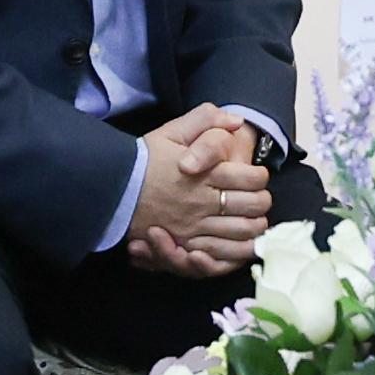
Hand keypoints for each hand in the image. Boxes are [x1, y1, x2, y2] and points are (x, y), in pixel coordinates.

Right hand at [132, 114, 274, 273]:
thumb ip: (205, 120)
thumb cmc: (144, 159)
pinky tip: (242, 245)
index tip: (258, 177)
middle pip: (252, 207)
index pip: (251, 179)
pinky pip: (220, 255)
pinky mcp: (183, 244)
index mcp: (205, 173)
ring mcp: (193, 226)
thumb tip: (236, 121)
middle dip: (262, 203)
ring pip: (241, 233)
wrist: (113, 187)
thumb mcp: (172, 131)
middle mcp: (202, 202)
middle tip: (260, 200)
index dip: (260, 178)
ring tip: (255, 222)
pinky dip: (236, 252)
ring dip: (254, 228)